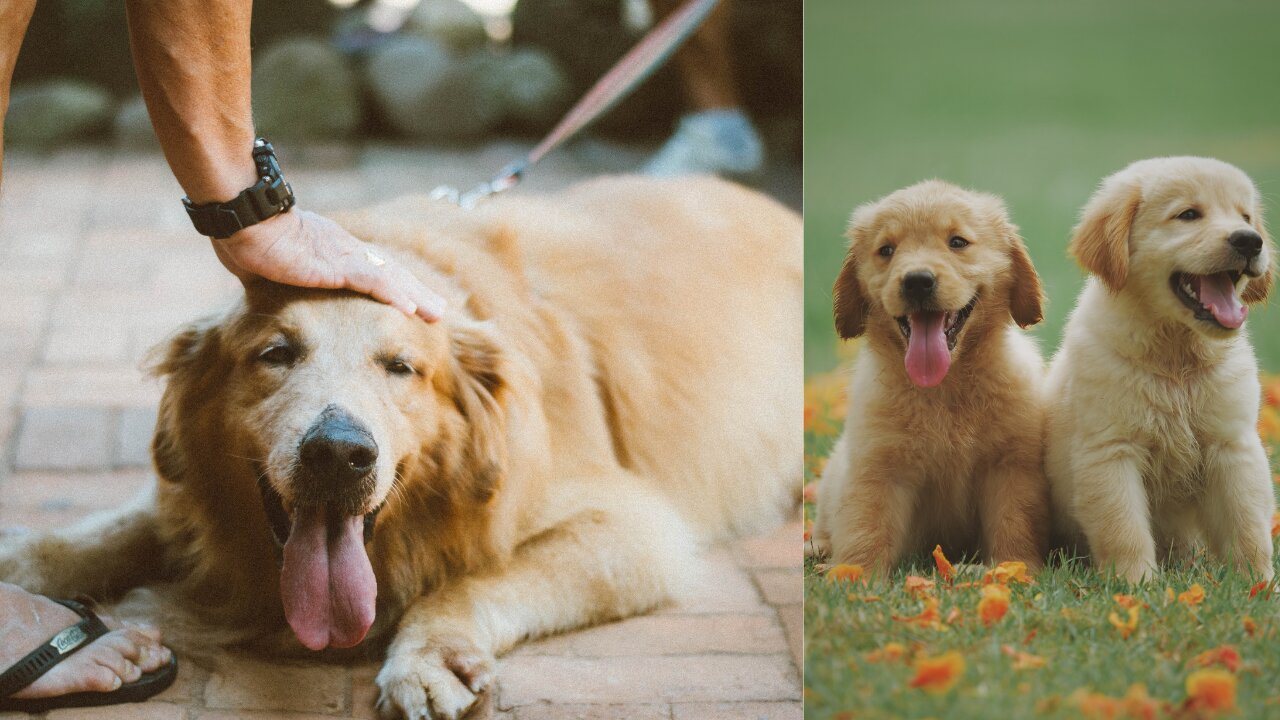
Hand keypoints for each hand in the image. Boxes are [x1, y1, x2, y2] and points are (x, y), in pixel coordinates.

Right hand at [211, 209, 444, 320]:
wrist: (243, 218)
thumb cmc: (245, 237)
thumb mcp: (266, 266)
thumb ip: (274, 276)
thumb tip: (261, 287)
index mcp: (332, 250)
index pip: (373, 270)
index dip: (395, 285)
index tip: (413, 300)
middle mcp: (345, 250)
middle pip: (391, 273)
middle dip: (417, 293)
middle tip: (439, 311)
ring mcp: (343, 256)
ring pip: (390, 278)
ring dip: (416, 297)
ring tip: (437, 315)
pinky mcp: (336, 265)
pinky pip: (372, 282)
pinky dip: (393, 295)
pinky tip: (410, 310)